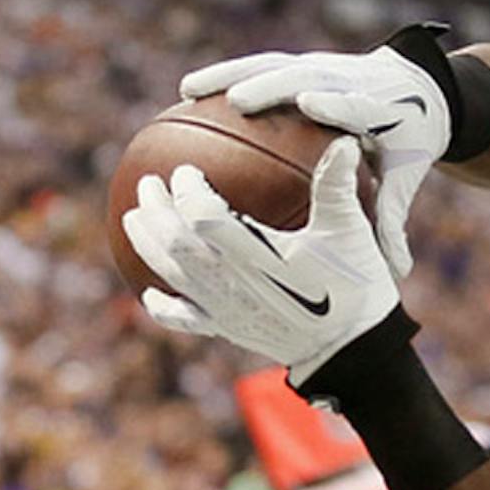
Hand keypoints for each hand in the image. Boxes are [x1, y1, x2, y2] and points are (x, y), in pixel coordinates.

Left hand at [123, 143, 401, 386]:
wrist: (354, 349)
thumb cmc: (356, 288)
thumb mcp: (350, 232)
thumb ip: (337, 185)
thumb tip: (342, 139)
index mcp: (257, 255)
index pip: (202, 215)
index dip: (188, 190)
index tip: (188, 172)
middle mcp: (232, 282)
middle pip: (174, 241)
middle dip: (155, 209)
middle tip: (148, 183)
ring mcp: (225, 309)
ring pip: (169, 273)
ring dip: (146, 243)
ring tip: (133, 218)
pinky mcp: (227, 329)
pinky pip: (182, 318)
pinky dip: (162, 306)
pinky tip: (151, 293)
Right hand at [182, 42, 450, 278]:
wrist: (415, 92)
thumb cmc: (404, 141)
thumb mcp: (403, 176)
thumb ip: (391, 215)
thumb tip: (395, 269)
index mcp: (378, 109)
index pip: (356, 104)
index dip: (335, 102)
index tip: (310, 105)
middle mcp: (347, 80)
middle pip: (307, 76)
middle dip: (274, 84)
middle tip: (239, 101)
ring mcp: (321, 67)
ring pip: (273, 65)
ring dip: (231, 73)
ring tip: (191, 91)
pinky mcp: (300, 63)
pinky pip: (257, 66)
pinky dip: (223, 74)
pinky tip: (188, 92)